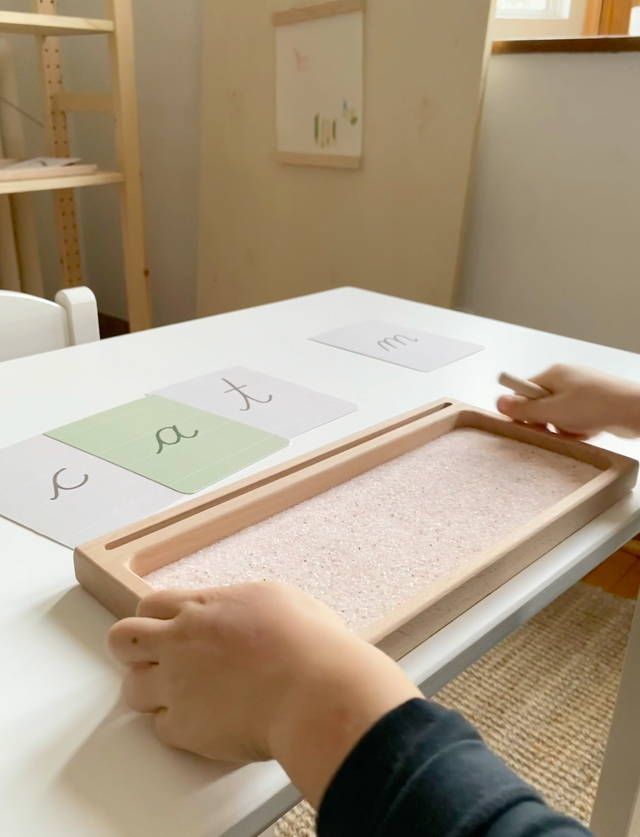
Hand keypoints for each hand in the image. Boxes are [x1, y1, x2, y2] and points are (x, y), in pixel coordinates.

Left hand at [108, 582, 421, 806]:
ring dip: (152, 692)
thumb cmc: (310, 643)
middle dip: (134, 650)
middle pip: (122, 640)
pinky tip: (207, 723)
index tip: (169, 629)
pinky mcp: (183, 727)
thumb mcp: (279, 600)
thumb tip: (245, 614)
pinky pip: (161, 728)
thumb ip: (244, 606)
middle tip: (159, 661)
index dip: (156, 618)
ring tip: (185, 697)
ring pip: (131, 688)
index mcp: (203, 607)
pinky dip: (178, 727)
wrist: (315, 691)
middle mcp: (180, 642)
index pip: (150, 605)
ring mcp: (176, 686)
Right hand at [497, 365, 639, 437]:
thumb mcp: (552, 411)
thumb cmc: (596, 405)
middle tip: (554, 429)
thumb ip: (524, 410)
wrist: (634, 410)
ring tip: (577, 430)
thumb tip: (499, 402)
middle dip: (547, 421)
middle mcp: (568, 378)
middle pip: (542, 404)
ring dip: (564, 428)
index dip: (523, 409)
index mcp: (554, 374)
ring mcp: (583, 390)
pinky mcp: (596, 403)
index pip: (525, 389)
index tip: (527, 422)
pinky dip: (580, 429)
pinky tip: (589, 431)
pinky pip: (577, 419)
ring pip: (560, 415)